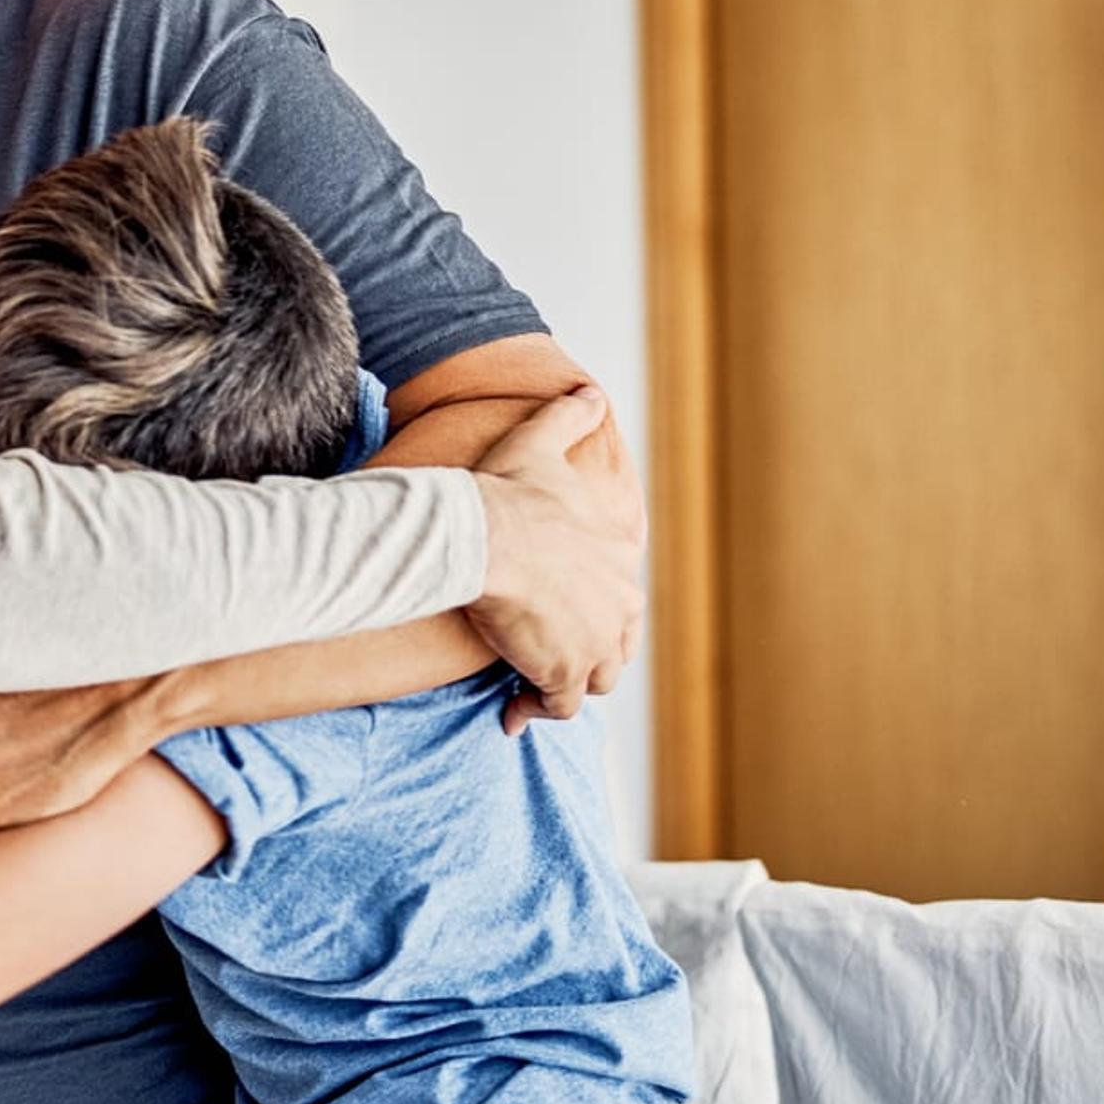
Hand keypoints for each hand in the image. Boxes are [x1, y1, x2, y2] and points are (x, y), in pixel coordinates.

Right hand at [461, 389, 643, 722]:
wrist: (483, 535)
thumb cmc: (508, 491)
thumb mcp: (543, 443)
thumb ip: (571, 416)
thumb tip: (589, 390)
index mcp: (619, 558)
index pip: (620, 595)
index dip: (589, 605)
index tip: (556, 609)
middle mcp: (621, 605)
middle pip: (617, 644)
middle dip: (587, 651)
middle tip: (549, 652)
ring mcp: (597, 643)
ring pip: (596, 678)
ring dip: (568, 682)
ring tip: (533, 682)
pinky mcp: (565, 672)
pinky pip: (558, 706)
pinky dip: (534, 710)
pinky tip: (510, 713)